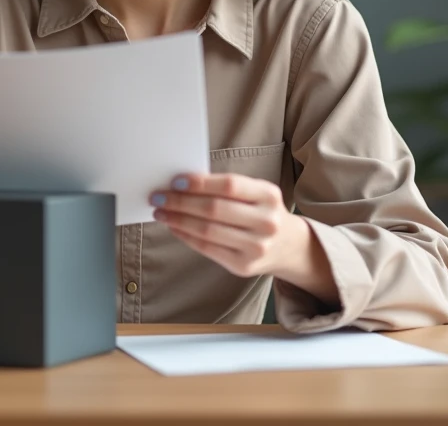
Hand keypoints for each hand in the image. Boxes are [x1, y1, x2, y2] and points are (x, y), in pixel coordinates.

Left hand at [149, 173, 310, 278]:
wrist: (289, 246)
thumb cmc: (263, 212)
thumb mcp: (256, 193)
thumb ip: (227, 188)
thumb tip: (182, 184)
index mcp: (269, 195)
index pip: (229, 185)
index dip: (200, 183)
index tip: (175, 181)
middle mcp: (266, 222)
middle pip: (214, 209)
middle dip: (180, 202)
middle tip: (158, 197)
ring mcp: (256, 246)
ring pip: (207, 231)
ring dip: (178, 220)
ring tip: (161, 212)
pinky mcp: (244, 266)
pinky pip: (207, 248)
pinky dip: (186, 236)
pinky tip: (175, 227)